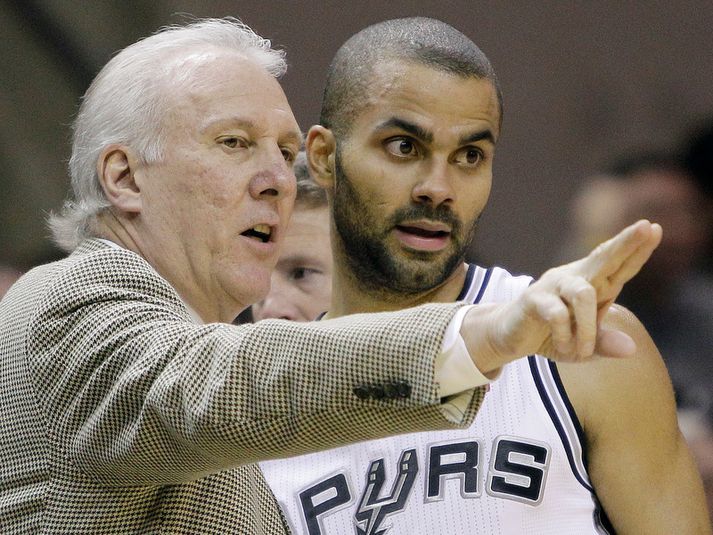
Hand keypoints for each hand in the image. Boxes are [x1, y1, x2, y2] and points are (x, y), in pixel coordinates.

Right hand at [462, 220, 661, 373]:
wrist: (510, 337)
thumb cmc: (552, 336)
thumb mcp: (583, 347)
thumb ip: (604, 345)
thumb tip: (630, 348)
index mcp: (594, 286)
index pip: (619, 266)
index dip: (637, 249)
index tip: (655, 228)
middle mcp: (575, 279)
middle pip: (603, 257)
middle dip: (625, 243)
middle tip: (646, 227)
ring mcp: (554, 285)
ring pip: (583, 294)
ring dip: (587, 329)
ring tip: (581, 352)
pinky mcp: (534, 298)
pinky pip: (557, 315)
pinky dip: (565, 336)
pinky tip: (562, 346)